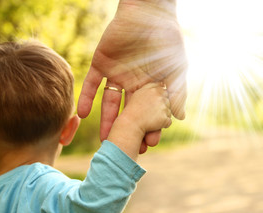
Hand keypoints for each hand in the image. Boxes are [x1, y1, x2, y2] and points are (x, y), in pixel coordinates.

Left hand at [77, 0, 186, 151]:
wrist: (147, 12)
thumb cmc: (166, 39)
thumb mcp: (176, 67)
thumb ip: (178, 91)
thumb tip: (180, 117)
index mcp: (150, 86)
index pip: (148, 112)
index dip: (149, 128)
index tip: (147, 145)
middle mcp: (133, 84)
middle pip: (128, 112)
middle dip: (127, 130)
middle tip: (123, 149)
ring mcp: (116, 75)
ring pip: (109, 103)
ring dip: (106, 120)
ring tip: (103, 140)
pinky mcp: (100, 64)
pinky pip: (91, 84)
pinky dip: (86, 98)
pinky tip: (82, 114)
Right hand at [120, 82, 171, 133]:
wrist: (131, 122)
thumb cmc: (134, 108)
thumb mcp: (140, 92)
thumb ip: (151, 86)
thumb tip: (163, 84)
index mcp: (155, 90)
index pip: (164, 92)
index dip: (159, 98)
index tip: (152, 104)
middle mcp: (161, 98)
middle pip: (168, 102)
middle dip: (162, 106)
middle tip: (151, 111)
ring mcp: (164, 108)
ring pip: (168, 111)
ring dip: (163, 115)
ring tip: (152, 117)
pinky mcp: (165, 119)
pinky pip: (168, 121)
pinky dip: (164, 123)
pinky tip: (155, 123)